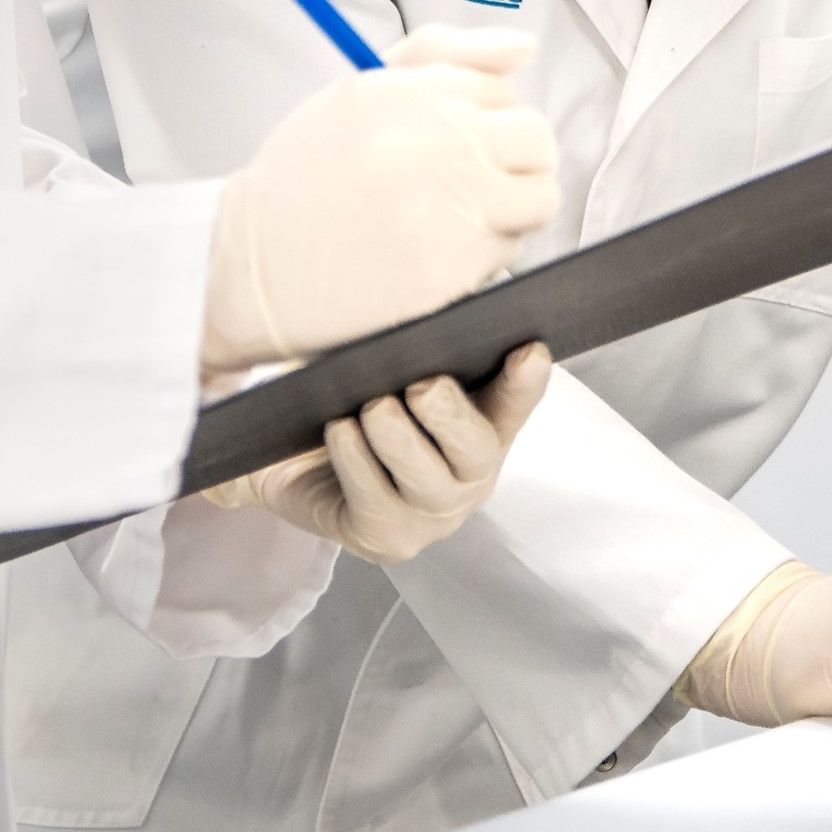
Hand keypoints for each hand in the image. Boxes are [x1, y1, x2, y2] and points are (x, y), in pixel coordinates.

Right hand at [203, 24, 557, 372]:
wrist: (254, 263)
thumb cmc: (306, 177)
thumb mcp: (358, 92)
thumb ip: (444, 55)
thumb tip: (524, 46)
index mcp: (410, 93)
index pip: (503, 90)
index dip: (485, 117)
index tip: (458, 139)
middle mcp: (435, 142)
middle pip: (536, 140)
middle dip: (514, 159)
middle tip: (474, 180)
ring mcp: (448, 208)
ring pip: (536, 198)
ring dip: (507, 209)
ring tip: (455, 217)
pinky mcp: (451, 270)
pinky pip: (509, 252)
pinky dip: (483, 255)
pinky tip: (436, 252)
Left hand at [205, 343, 551, 563]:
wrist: (302, 468)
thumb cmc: (362, 407)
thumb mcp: (394, 371)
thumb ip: (422, 341)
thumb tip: (431, 294)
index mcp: (483, 425)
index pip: (515, 401)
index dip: (526, 381)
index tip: (530, 351)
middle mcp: (467, 475)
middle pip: (476, 449)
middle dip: (450, 415)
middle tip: (422, 385)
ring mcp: (430, 513)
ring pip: (426, 479)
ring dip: (397, 437)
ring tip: (373, 407)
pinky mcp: (387, 538)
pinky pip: (373, 497)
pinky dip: (355, 458)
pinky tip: (340, 430)